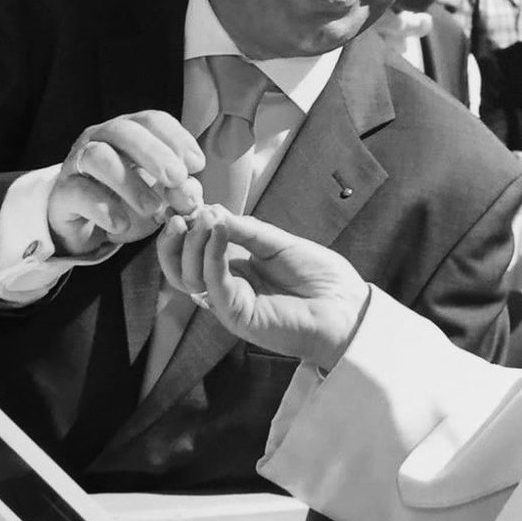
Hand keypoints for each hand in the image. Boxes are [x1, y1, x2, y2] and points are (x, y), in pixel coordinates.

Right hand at [48, 111, 205, 256]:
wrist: (85, 223)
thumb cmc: (128, 199)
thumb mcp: (160, 193)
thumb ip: (179, 189)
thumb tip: (190, 191)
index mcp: (129, 132)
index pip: (153, 120)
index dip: (177, 138)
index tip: (197, 165)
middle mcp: (101, 138)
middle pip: (125, 131)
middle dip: (154, 153)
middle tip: (176, 179)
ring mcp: (78, 162)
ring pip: (98, 156)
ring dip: (129, 182)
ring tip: (152, 207)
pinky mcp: (63, 190)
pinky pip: (80, 192)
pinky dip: (103, 208)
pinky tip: (121, 224)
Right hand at [157, 209, 369, 369]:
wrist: (346, 307)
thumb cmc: (321, 277)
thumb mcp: (278, 242)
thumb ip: (246, 230)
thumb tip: (211, 212)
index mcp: (235, 268)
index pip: (194, 250)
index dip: (186, 228)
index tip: (186, 204)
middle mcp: (227, 286)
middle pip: (181, 267)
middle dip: (175, 240)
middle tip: (181, 217)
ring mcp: (230, 302)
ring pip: (189, 278)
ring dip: (190, 245)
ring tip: (203, 220)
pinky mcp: (238, 316)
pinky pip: (214, 285)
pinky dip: (211, 255)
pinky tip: (218, 232)